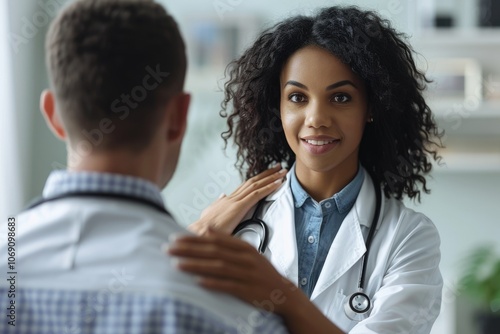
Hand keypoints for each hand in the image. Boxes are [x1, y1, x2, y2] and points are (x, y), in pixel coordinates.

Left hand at [167, 229, 298, 315]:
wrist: (283, 293)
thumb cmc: (261, 272)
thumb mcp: (249, 252)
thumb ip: (229, 241)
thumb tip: (208, 229)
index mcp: (245, 248)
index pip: (215, 240)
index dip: (194, 239)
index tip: (175, 237)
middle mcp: (246, 259)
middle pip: (213, 252)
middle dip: (189, 250)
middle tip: (169, 248)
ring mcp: (247, 274)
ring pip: (218, 267)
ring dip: (196, 265)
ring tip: (177, 264)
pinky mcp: (247, 290)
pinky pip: (228, 286)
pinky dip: (213, 283)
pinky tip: (198, 283)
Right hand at [188, 164, 286, 234]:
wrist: (199, 233)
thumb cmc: (204, 228)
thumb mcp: (210, 212)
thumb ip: (218, 204)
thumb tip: (223, 195)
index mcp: (227, 200)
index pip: (245, 186)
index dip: (258, 179)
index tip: (268, 173)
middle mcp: (232, 197)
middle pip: (253, 181)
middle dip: (267, 174)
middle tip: (279, 166)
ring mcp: (236, 201)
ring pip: (256, 185)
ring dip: (271, 177)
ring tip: (283, 171)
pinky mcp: (239, 207)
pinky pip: (257, 194)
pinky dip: (269, 187)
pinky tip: (278, 183)